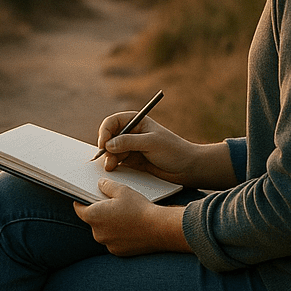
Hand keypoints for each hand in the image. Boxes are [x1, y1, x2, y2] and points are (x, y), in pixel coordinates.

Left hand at [73, 181, 188, 255]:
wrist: (158, 229)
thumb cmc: (139, 208)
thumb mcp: (122, 190)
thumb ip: (107, 185)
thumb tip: (100, 184)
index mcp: (94, 216)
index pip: (79, 209)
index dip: (81, 202)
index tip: (84, 197)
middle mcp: (97, 233)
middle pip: (92, 220)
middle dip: (99, 212)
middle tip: (111, 204)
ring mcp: (107, 244)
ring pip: (103, 231)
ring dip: (109, 224)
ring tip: (124, 215)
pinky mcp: (118, 252)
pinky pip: (113, 240)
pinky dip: (118, 234)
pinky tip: (130, 227)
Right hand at [95, 114, 238, 189]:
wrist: (187, 168)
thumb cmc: (173, 150)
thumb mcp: (151, 143)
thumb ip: (129, 142)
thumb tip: (108, 145)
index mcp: (136, 121)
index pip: (113, 122)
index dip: (105, 132)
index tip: (103, 144)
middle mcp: (131, 132)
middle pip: (109, 137)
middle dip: (106, 148)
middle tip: (108, 160)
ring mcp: (131, 147)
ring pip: (111, 151)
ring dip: (109, 158)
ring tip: (112, 167)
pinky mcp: (132, 161)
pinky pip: (117, 161)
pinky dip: (113, 165)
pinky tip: (114, 169)